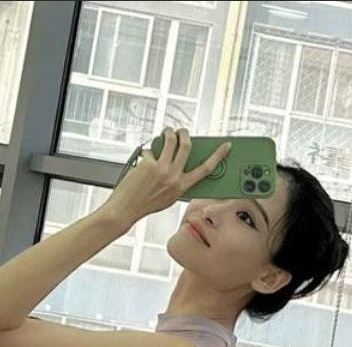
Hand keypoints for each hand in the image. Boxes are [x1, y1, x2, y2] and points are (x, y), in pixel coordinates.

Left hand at [103, 127, 230, 227]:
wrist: (126, 209)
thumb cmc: (146, 204)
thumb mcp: (169, 197)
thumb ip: (178, 181)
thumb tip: (182, 161)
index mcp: (182, 187)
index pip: (206, 169)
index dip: (218, 156)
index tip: (226, 146)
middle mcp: (174, 177)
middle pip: (187, 146)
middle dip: (184, 134)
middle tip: (181, 131)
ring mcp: (161, 169)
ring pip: (170, 140)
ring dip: (169, 132)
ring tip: (165, 133)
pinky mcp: (148, 163)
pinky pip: (151, 149)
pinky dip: (148, 151)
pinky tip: (144, 157)